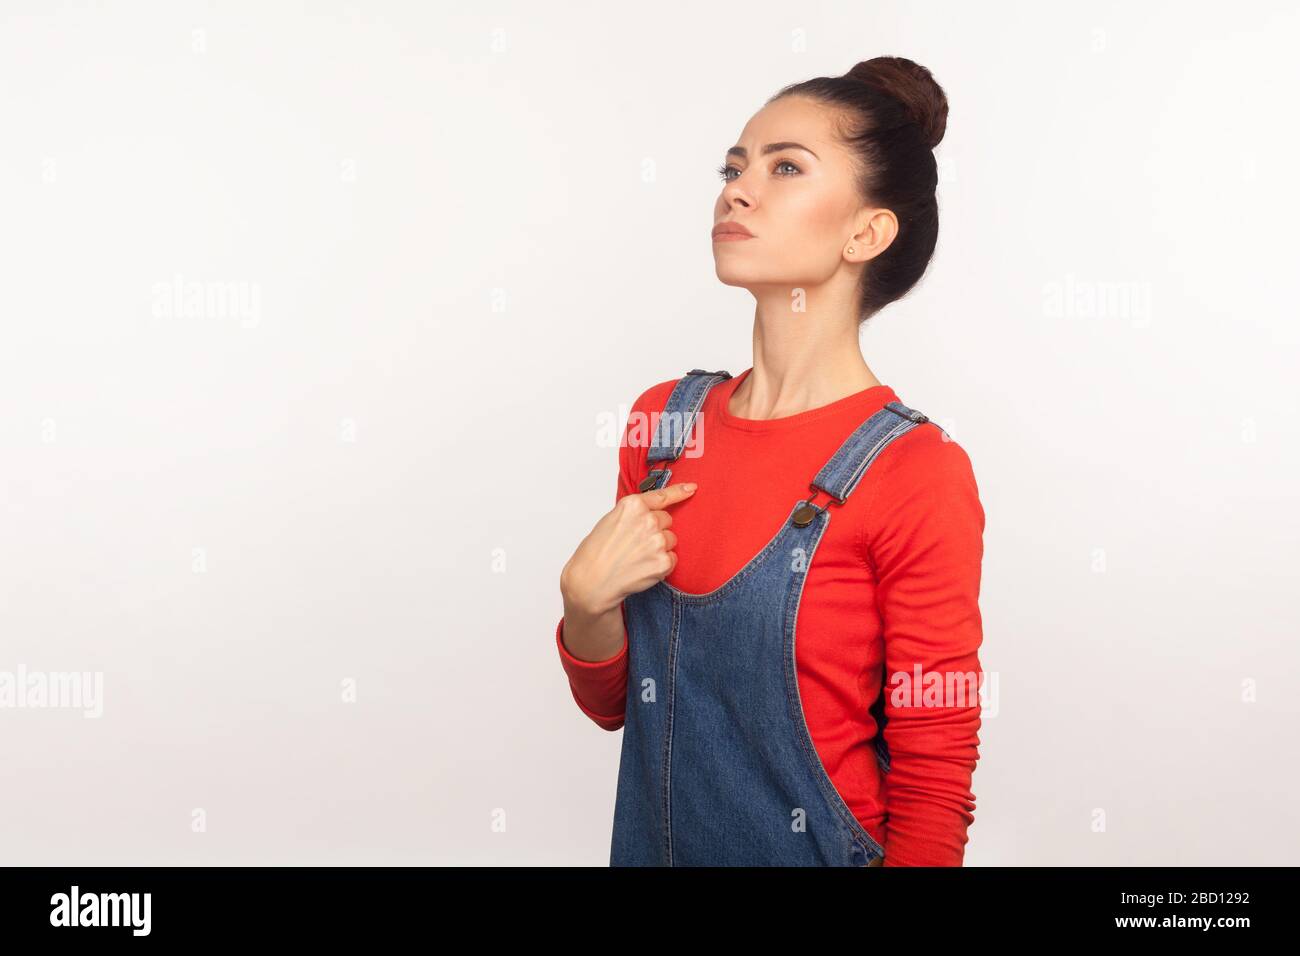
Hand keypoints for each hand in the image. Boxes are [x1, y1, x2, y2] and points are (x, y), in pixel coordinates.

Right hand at [560, 482, 697, 617]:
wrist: (592, 580)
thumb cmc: (596, 552)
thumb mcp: (611, 520)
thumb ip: (634, 513)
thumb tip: (652, 513)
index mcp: (633, 505)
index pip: (662, 496)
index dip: (680, 491)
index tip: (692, 488)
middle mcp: (648, 520)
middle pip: (667, 520)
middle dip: (657, 530)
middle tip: (636, 543)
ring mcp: (658, 541)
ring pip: (671, 540)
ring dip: (660, 548)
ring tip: (638, 557)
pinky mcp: (664, 561)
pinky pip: (672, 559)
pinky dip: (662, 564)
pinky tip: (643, 568)